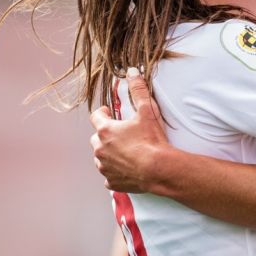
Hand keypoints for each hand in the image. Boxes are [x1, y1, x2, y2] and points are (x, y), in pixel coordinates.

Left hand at [90, 68, 170, 193]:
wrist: (159, 170)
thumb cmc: (152, 140)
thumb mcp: (147, 111)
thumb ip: (139, 91)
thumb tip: (132, 72)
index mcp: (105, 131)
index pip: (96, 117)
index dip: (103, 113)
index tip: (109, 112)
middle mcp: (100, 149)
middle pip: (96, 138)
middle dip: (106, 135)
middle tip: (122, 135)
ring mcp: (104, 167)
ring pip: (101, 158)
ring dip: (110, 154)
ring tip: (126, 153)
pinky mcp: (111, 182)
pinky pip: (109, 176)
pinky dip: (115, 173)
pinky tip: (128, 170)